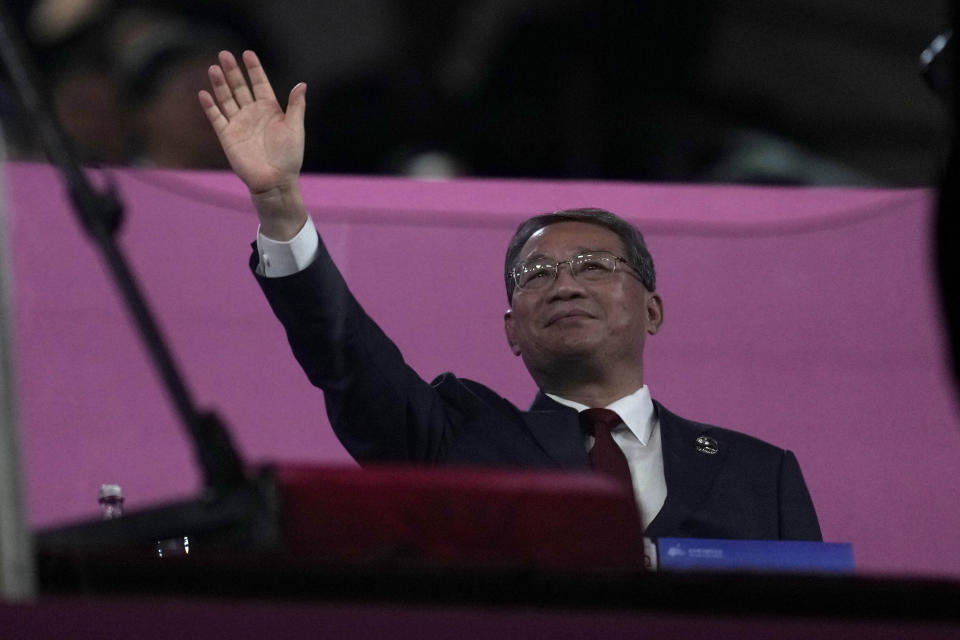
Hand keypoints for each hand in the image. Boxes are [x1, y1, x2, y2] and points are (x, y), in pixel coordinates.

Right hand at [199, 51, 306, 236]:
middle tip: (224, 54)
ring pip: (226, 99)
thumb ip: (296, 106)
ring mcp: (239, 123)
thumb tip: (302, 84)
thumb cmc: (289, 156)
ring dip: (219, 84)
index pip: (260, 84)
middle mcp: (252, 113)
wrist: (275, 180)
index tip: (248, 53)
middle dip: (232, 71)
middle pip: (240, 87)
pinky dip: (210, 106)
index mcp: (270, 109)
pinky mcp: (227, 136)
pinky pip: (216, 118)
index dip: (254, 69)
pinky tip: (204, 93)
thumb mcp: (296, 128)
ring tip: (213, 68)